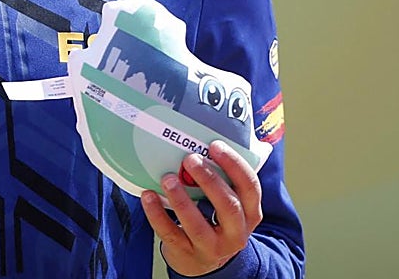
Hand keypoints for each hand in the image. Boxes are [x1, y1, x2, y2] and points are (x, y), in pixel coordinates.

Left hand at [141, 140, 263, 276]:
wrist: (203, 262)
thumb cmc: (216, 220)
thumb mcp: (229, 202)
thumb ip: (225, 178)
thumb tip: (206, 136)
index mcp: (250, 214)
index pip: (250, 187)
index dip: (234, 165)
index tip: (215, 145)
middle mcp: (236, 233)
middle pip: (229, 206)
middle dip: (210, 180)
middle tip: (190, 159)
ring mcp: (212, 247)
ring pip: (198, 225)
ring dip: (182, 199)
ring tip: (167, 178)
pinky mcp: (187, 253)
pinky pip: (170, 234)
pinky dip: (157, 214)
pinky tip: (148, 196)